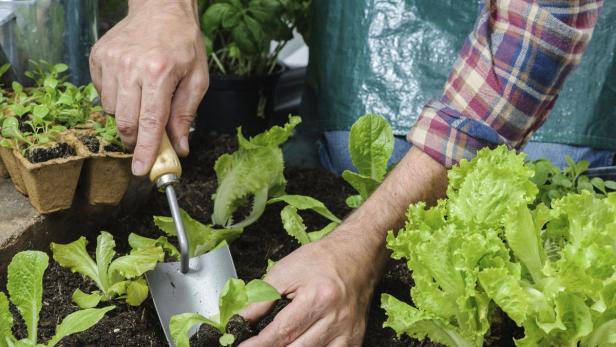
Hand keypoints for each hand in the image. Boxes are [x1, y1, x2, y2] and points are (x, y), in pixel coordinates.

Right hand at [90, 0, 208, 175]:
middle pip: (125, 121)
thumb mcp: (198, 80)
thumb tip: (180, 148)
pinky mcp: (98, 57)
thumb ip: (186, 115)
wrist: (161, 8)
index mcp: (159, 72)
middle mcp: (131, 67)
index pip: (150, 122)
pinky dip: (116, 98)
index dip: (145, 150)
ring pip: (110, 110)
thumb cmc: (183, 44)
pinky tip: (131, 85)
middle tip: (145, 141)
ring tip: (143, 99)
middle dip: (134, 139)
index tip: (141, 170)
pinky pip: (101, 93)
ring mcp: (110, 61)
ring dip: (126, 116)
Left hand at [240, 232, 382, 346]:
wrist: (358, 254)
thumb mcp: (285, 271)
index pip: (282, 332)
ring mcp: (348, 332)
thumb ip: (261, 298)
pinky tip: (298, 346)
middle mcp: (336, 319)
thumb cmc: (322, 259)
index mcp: (318, 298)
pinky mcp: (355, 339)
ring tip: (276, 345)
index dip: (258, 345)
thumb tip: (240, 320)